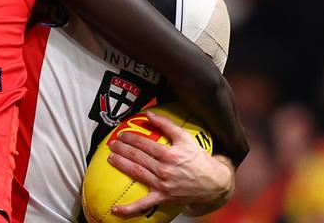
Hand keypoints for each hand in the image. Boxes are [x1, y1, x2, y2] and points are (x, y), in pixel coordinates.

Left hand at [107, 111, 233, 216]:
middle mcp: (164, 170)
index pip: (144, 143)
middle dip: (122, 149)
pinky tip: (115, 209)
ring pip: (137, 173)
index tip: (121, 134)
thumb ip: (166, 124)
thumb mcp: (185, 137)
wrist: (213, 182)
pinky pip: (144, 205)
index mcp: (169, 154)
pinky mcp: (163, 198)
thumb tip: (148, 114)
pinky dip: (129, 209)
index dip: (130, 138)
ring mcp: (163, 185)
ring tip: (110, 158)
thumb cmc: (198, 158)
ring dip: (121, 165)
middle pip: (138, 157)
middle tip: (112, 144)